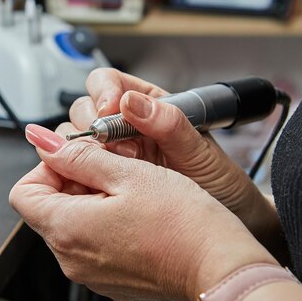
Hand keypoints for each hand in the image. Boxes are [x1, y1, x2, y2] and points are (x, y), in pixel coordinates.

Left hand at [10, 124, 277, 300]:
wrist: (220, 270)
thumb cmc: (182, 223)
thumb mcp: (127, 173)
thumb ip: (77, 155)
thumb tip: (40, 140)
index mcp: (66, 229)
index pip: (22, 192)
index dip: (46, 168)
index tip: (77, 158)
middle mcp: (70, 258)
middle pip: (46, 209)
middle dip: (71, 182)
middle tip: (110, 169)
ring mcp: (89, 274)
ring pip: (70, 226)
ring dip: (89, 202)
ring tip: (128, 191)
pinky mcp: (109, 281)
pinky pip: (91, 247)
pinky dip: (103, 226)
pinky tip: (136, 216)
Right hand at [67, 68, 279, 245]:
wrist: (224, 218)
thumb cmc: (217, 180)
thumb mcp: (198, 149)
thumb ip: (168, 123)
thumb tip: (131, 102)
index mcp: (147, 105)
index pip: (106, 82)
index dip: (102, 92)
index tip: (109, 110)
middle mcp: (124, 126)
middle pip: (83, 109)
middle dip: (93, 126)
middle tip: (119, 149)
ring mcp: (112, 154)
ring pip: (76, 140)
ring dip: (89, 153)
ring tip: (120, 170)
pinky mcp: (105, 180)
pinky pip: (80, 171)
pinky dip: (83, 175)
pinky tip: (103, 185)